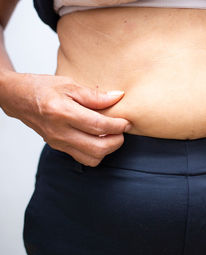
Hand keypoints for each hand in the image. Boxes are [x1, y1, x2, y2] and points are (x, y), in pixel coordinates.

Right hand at [0, 72, 131, 166]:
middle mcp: (60, 132)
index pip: (98, 126)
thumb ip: (95, 95)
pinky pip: (83, 158)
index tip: (126, 122)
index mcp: (63, 113)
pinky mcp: (59, 147)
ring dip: (107, 149)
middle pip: (98, 148)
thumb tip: (118, 97)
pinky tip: (99, 139)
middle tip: (122, 130)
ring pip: (91, 158)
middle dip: (117, 141)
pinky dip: (96, 152)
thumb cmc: (42, 88)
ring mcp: (58, 142)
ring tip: (112, 135)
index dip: (117, 125)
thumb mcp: (69, 84)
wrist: (17, 99)